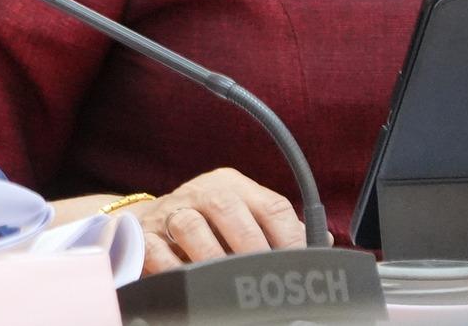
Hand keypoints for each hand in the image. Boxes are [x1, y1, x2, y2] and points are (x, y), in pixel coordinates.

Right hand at [133, 169, 305, 272]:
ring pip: (189, 226)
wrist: (151, 222)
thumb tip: (324, 244)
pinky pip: (156, 249)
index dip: (290, 239)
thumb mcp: (245, 218)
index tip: (300, 267)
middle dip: (250, 246)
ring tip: (225, 282)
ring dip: (210, 258)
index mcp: (233, 185)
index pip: (271, 206)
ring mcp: (170, 211)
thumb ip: (281, 230)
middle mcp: (201, 192)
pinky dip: (173, 267)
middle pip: (226, 207)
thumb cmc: (210, 225)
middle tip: (261, 276)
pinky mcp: (143, 233)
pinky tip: (189, 281)